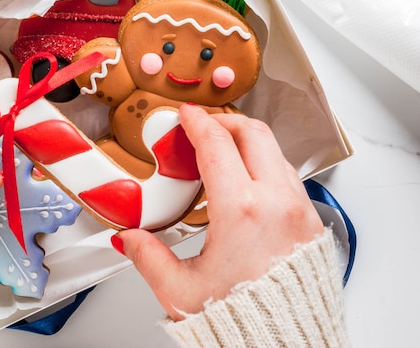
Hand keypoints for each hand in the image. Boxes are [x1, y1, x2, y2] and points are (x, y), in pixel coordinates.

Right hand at [113, 104, 323, 320]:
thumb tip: (130, 238)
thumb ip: (147, 257)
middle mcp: (276, 202)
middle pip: (253, 133)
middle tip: (204, 127)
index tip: (186, 115)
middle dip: (225, 121)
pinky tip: (246, 183)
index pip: (216, 144)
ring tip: (223, 154)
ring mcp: (299, 209)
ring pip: (274, 151)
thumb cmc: (244, 321)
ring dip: (247, 142)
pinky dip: (265, 165)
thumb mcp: (180, 290)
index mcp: (241, 211)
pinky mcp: (310, 221)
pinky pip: (287, 176)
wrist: (287, 344)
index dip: (197, 122)